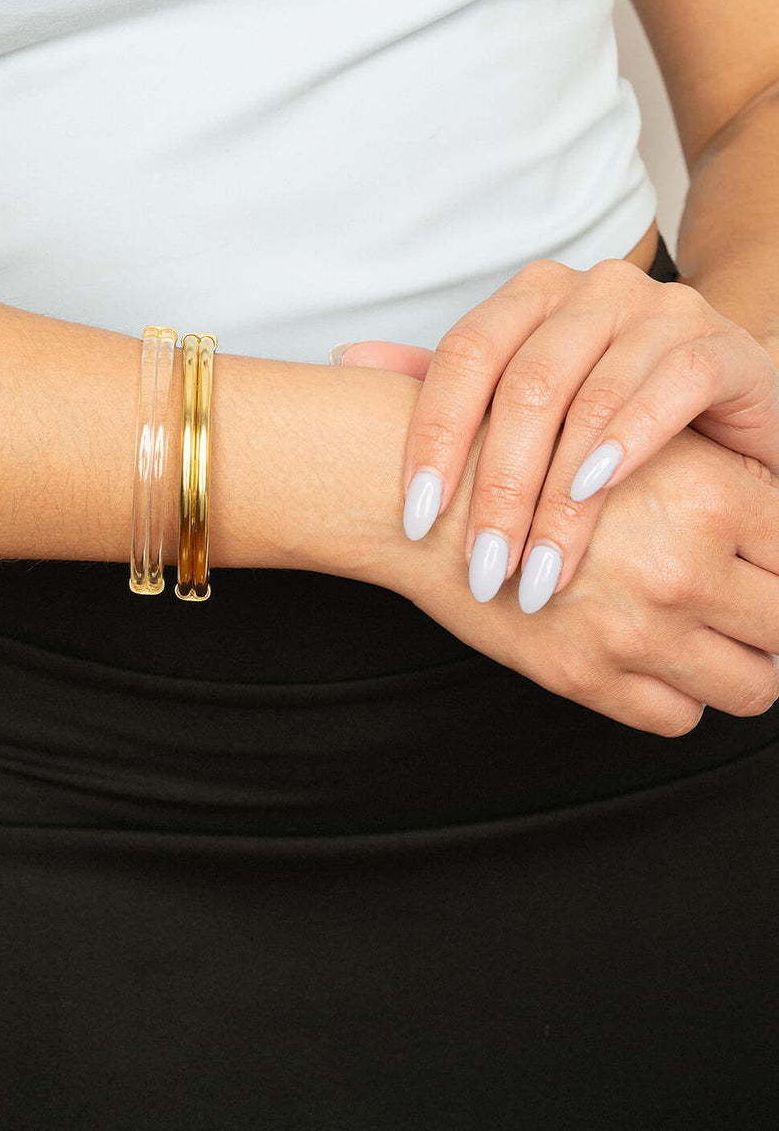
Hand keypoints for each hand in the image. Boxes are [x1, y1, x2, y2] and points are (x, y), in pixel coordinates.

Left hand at [333, 257, 778, 610]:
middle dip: (496, 489)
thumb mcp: (522, 403)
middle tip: (481, 566)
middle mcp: (592, 291)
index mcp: (531, 298)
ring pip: (591, 397)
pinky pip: (670, 384)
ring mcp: (661, 310)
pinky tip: (595, 492)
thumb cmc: (606, 415)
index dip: (433, 437)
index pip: (463, 356)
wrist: (722, 414)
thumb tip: (345, 360)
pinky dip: (629, 440)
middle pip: (524, 386)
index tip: (413, 518)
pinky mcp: (723, 346)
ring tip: (537, 565)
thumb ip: (442, 383)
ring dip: (556, 494)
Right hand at [341, 425, 778, 735]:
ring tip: (699, 637)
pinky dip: (672, 695)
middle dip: (771, 618)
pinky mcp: (583, 678)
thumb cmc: (517, 453)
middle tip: (743, 605)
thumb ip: (719, 484)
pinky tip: (641, 656)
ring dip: (734, 664)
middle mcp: (685, 568)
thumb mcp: (629, 440)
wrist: (415, 490)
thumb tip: (778, 530)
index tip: (763, 567)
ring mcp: (636, 631)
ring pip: (752, 685)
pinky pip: (678, 718)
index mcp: (712, 494)